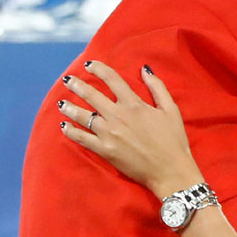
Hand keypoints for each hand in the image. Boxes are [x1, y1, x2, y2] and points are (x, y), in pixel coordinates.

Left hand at [58, 61, 202, 197]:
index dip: (98, 69)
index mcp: (134, 104)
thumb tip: (145, 70)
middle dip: (77, 85)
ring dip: (69, 107)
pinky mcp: (105, 150)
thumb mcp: (171, 110)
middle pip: (91, 95)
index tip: (89, 65)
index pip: (112, 79)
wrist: (170, 170)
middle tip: (68, 80)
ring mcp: (109, 133)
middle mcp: (118, 116)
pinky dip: (70, 131)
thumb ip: (158, 88)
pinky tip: (64, 126)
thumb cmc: (174, 140)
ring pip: (82, 115)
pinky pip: (81, 138)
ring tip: (62, 103)